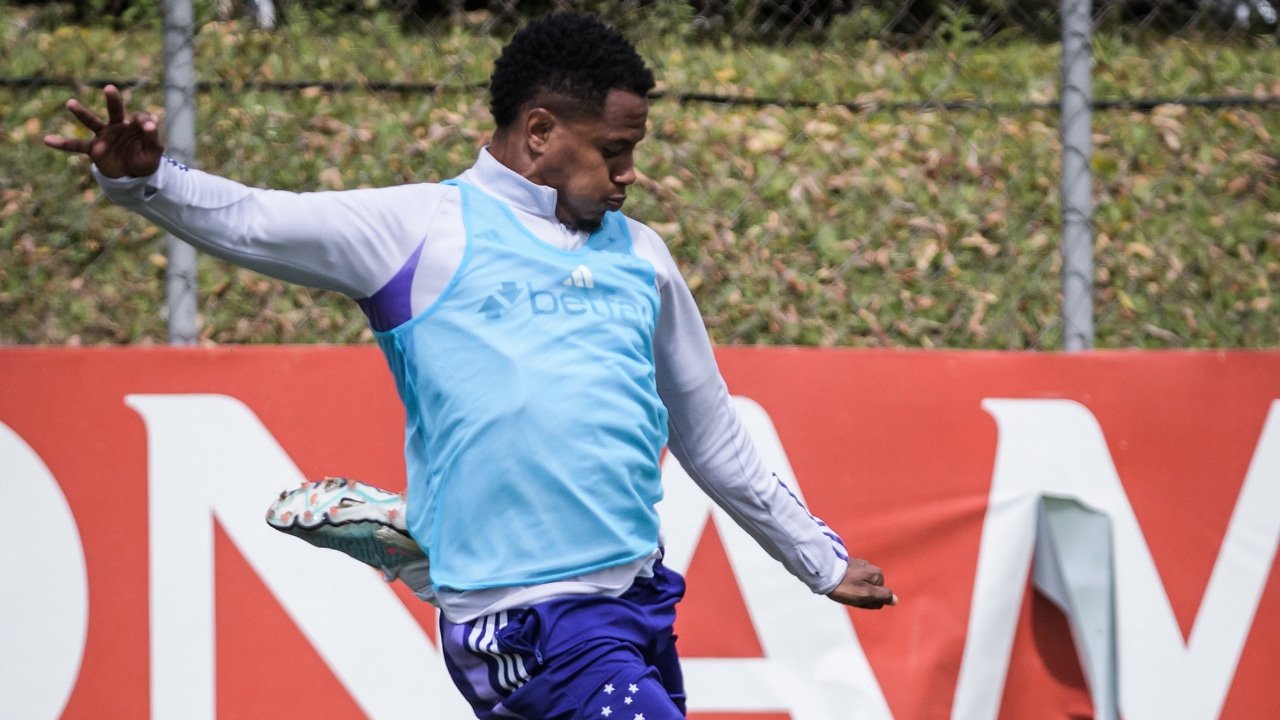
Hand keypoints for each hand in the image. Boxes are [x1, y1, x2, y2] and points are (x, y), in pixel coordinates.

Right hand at [43, 84, 163, 178]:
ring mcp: (104, 136)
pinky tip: (47, 140)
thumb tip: (152, 122)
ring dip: (81, 113)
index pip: (140, 117)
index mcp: (134, 125)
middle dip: (113, 99)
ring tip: (70, 103)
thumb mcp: (154, 151)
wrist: (132, 177)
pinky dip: (62, 144)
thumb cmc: (145, 160)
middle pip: (114, 109)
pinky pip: (76, 145)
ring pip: (91, 122)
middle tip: (109, 88)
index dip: (145, 121)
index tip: (149, 126)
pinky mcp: (94, 149)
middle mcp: (117, 126)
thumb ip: (152, 136)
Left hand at [827, 557, 896, 609]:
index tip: (858, 599)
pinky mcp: (848, 565)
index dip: (868, 602)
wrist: (823, 571)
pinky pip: (852, 581)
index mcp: (877, 574)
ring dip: (853, 591)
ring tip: (842, 590)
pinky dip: (847, 585)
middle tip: (849, 594)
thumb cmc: (845, 585)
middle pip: (871, 591)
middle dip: (861, 597)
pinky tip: (839, 585)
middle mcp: (870, 567)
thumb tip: (895, 600)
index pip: (880, 597)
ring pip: (861, 586)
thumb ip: (882, 596)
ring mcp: (858, 565)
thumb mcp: (866, 594)